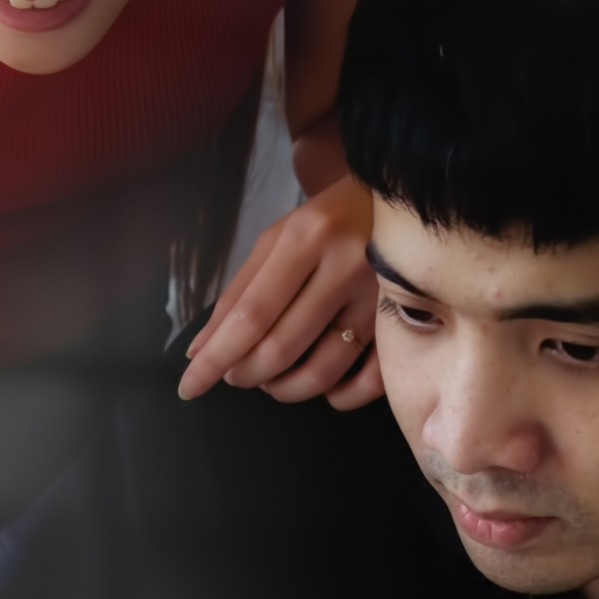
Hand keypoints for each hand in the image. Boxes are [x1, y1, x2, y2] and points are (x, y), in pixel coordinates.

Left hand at [179, 174, 385, 408]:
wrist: (402, 201)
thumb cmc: (329, 222)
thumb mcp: (277, 241)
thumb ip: (238, 293)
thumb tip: (201, 350)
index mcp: (308, 238)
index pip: (251, 314)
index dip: (216, 357)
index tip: (191, 385)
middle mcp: (347, 267)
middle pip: (282, 347)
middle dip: (245, 373)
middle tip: (234, 375)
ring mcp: (383, 298)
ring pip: (323, 372)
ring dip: (283, 389)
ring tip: (269, 379)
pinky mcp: (407, 322)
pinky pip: (368, 382)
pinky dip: (338, 397)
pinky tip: (320, 388)